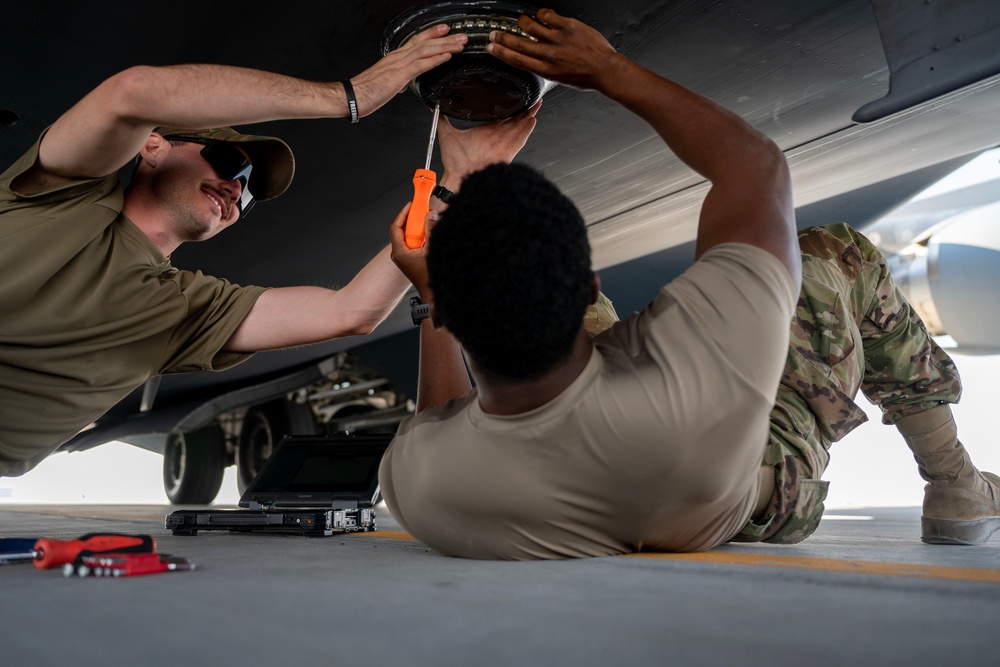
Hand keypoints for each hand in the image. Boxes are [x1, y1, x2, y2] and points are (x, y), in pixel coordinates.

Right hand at [350, 25, 466, 118]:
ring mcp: (398, 65)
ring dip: (444, 46)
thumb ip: (397, 80)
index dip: (432, 35)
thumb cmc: (366, 91)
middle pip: (424, 42)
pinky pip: (420, 65)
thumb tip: (404, 82)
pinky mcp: (398, 76)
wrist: (351, 97)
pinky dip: (434, 60)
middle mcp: (397, 57)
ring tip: (459, 44)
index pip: (417, 42)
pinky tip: (446, 57)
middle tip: (461, 36)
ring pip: (425, 50)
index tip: (445, 31)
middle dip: (444, 38)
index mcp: (395, 58)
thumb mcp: (387, 83)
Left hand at [389, 202, 432, 295]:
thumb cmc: (430, 276)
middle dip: (411, 219)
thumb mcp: (431, 250)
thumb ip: (430, 230)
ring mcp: (403, 258)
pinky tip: (428, 234)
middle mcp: (398, 254)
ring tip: (426, 220)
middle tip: (421, 209)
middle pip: (401, 230)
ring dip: (416, 228)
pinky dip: (419, 236)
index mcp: (399, 252)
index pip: (395, 227)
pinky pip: (411, 243)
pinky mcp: (409, 260)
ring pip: (407, 236)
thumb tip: (430, 214)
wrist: (432, 295)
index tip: (411, 204)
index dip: (403, 213)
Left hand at [437, 100, 539, 184]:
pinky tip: (532, 120)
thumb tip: (434, 106)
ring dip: (529, 115)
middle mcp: (496, 137)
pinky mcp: (507, 152)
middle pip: (515, 120)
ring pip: (520, 127)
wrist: (458, 176)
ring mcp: (503, 144)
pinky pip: (519, 140)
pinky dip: (526, 131)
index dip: (511, 107)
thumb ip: (442, 119)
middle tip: (533, 97)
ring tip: (537, 104)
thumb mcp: (447, 134)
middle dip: (525, 109)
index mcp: (486, 131)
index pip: (502, 116)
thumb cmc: (454, 161)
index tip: (517, 95)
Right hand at [486, 9, 618, 91]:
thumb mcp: (560, 79)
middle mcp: (549, 55)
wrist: (605, 70)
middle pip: (518, 44)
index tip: (491, 48)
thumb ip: (545, 68)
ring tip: (521, 22)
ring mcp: (558, 40)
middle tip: (494, 34)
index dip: (501, 53)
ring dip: (522, 23)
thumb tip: (534, 61)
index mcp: (546, 70)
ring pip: (531, 27)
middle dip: (502, 38)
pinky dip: (542, 14)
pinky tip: (542, 15)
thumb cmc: (586, 77)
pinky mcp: (568, 27)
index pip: (517, 60)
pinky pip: (549, 16)